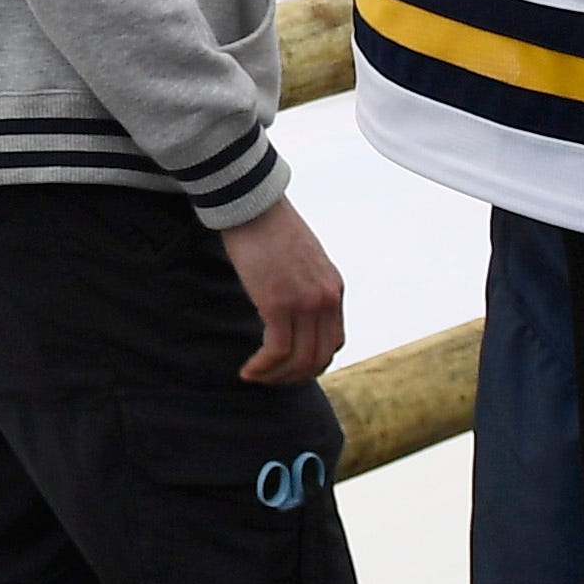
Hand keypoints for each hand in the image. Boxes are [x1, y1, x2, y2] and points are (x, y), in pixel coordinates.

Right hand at [221, 197, 344, 384]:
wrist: (254, 204)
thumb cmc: (270, 228)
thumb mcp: (304, 261)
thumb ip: (306, 287)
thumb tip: (293, 311)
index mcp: (333, 289)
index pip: (334, 342)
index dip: (312, 362)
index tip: (289, 366)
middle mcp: (326, 299)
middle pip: (319, 357)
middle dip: (294, 376)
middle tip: (271, 379)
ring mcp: (304, 303)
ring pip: (299, 361)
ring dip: (276, 376)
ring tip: (257, 376)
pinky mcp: (279, 304)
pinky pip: (276, 352)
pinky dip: (262, 367)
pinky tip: (249, 370)